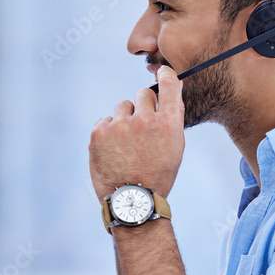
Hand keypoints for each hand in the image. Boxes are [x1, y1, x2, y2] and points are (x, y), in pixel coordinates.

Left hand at [89, 65, 184, 200]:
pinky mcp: (100, 132)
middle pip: (143, 94)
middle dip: (143, 106)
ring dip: (125, 119)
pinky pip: (106, 120)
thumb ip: (171, 118)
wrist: (132, 201)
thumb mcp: (175, 148)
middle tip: (141, 129)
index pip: (169, 84)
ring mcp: (120, 125)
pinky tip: (114, 151)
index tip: (163, 73)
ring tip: (127, 144)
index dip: (166, 76)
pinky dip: (109, 132)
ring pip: (123, 106)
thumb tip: (168, 89)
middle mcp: (144, 120)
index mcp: (168, 124)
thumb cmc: (157, 175)